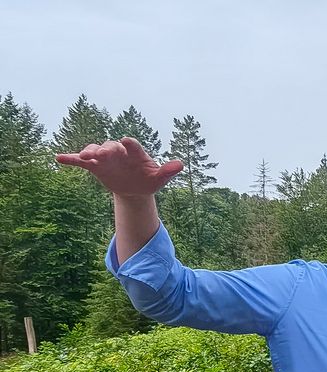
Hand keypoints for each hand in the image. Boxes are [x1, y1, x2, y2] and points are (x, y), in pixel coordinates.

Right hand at [56, 137, 181, 196]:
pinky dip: (71, 159)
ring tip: (84, 156)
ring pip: (95, 151)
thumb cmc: (149, 180)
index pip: (133, 146)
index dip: (130, 144)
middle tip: (101, 154)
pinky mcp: (95, 166)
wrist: (135, 189)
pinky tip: (59, 158)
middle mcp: (119, 152)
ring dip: (89, 152)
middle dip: (107, 149)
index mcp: (136, 153)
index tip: (127, 142)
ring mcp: (105, 158)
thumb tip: (181, 165)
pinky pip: (81, 162)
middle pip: (111, 147)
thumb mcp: (159, 179)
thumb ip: (168, 171)